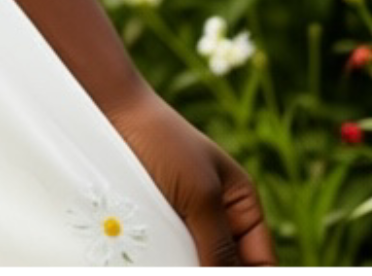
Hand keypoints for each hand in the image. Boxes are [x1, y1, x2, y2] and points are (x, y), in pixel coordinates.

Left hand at [106, 88, 276, 268]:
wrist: (109, 112)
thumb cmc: (163, 143)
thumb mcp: (200, 196)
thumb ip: (220, 247)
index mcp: (241, 209)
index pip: (262, 266)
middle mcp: (216, 221)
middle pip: (226, 269)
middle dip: (211, 272)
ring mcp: (184, 225)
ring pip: (194, 264)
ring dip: (182, 267)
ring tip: (167, 264)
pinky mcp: (154, 228)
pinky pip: (166, 258)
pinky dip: (162, 264)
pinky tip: (154, 263)